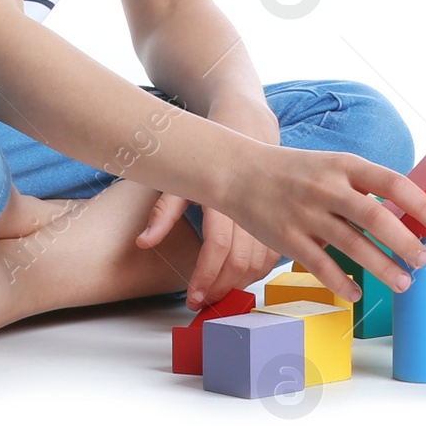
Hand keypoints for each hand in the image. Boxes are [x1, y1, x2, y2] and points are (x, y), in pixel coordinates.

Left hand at [134, 95, 283, 309]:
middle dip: (222, 288)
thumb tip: (143, 242)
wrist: (247, 123)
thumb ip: (163, 211)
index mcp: (224, 196)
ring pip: (261, 263)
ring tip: (219, 292)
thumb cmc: (208, 151)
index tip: (193, 297)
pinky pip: (274, 255)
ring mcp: (271, 212)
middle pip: (242, 262)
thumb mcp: (180, 175)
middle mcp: (251, 206)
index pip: (218, 248)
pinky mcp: (282, 216)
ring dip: (241, 284)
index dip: (206, 277)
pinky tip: (241, 276)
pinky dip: (259, 271)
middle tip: (203, 302)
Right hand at [216, 143, 425, 306]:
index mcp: (342, 165)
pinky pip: (321, 266)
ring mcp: (305, 214)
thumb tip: (403, 216)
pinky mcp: (287, 238)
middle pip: (375, 217)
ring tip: (404, 282)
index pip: (391, 182)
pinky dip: (342, 283)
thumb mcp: (329, 166)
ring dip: (383, 268)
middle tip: (424, 260)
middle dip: (405, 242)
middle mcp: (326, 188)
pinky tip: (356, 293)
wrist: (238, 172)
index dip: (420, 204)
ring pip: (352, 246)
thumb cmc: (292, 172)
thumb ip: (360, 188)